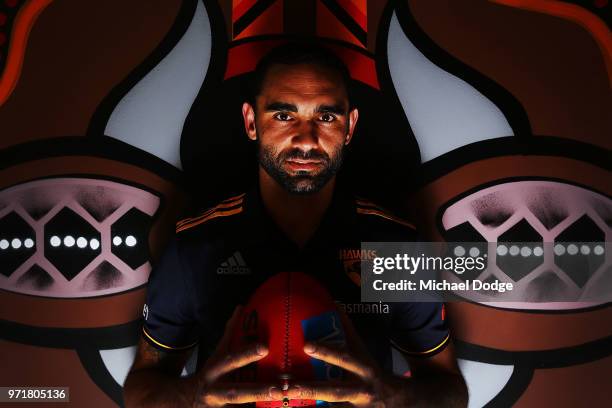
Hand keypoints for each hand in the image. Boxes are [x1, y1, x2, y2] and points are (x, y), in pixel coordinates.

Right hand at [194, 306, 282, 406]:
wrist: (180, 401)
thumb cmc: (209, 374)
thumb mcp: (216, 354)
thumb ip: (229, 334)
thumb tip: (241, 307)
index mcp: (215, 370)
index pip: (232, 360)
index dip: (247, 353)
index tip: (265, 347)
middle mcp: (216, 391)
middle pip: (237, 392)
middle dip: (257, 391)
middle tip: (279, 389)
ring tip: (281, 404)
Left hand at [287, 312, 411, 406]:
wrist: (400, 401)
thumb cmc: (374, 372)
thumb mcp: (364, 352)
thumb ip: (349, 331)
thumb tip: (336, 305)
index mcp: (363, 369)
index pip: (344, 358)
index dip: (326, 351)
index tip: (306, 345)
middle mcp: (361, 390)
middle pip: (335, 391)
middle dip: (312, 390)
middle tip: (290, 387)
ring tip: (289, 404)